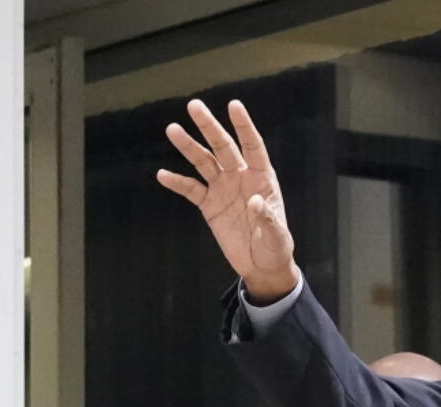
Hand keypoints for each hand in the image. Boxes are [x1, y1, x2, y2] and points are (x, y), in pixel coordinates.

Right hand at [157, 99, 299, 302]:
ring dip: (188, 147)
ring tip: (172, 129)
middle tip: (194, 106)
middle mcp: (241, 178)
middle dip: (209, 127)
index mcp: (262, 178)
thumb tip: (254, 200)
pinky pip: (191, 190)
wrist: (262, 266)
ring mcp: (223, 189)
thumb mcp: (277, 236)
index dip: (244, 126)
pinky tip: (163, 175)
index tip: (233, 105)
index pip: (253, 146)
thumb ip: (267, 218)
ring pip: (204, 162)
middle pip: (223, 147)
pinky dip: (177, 183)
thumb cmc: (276, 248)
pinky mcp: (209, 205)